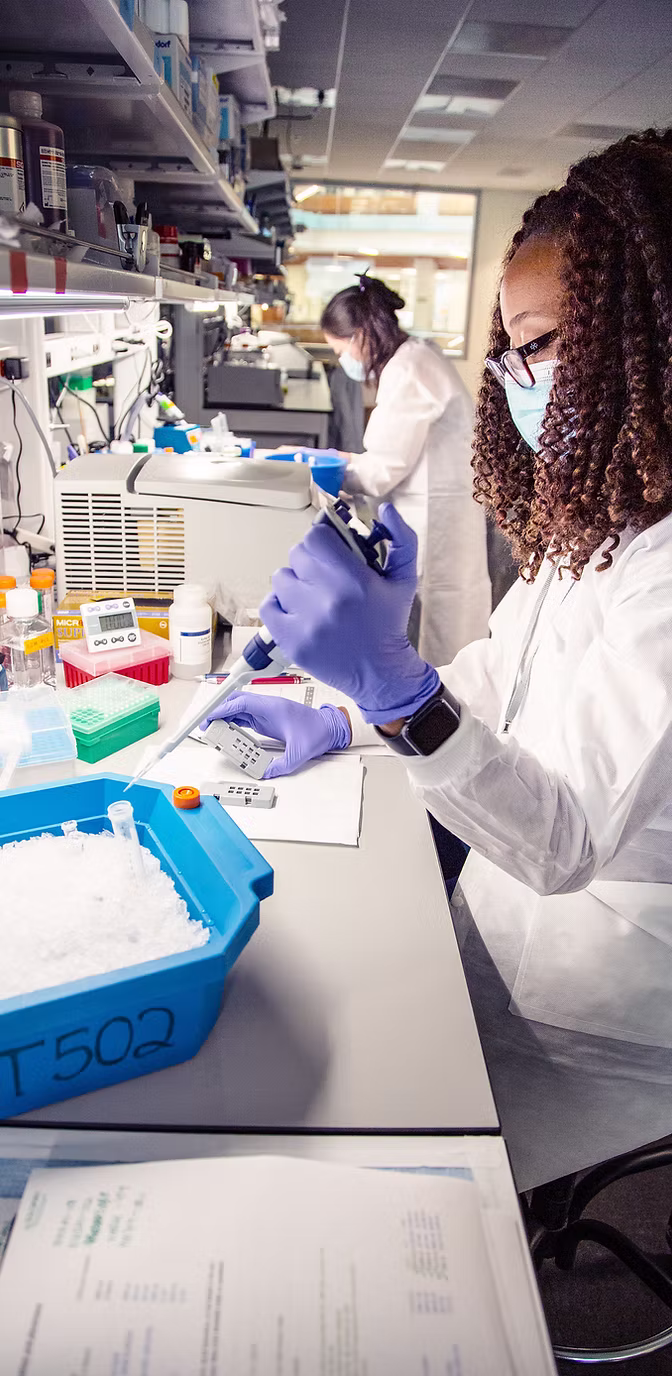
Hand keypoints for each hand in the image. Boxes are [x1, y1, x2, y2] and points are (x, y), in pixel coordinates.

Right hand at [201, 692, 350, 778]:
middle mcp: (266, 706)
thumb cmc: (318, 732)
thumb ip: (281, 765)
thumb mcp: (299, 754)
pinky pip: (245, 716)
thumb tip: (265, 774)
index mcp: (272, 708)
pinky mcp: (266, 718)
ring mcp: (265, 711)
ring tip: (212, 730)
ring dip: (224, 716)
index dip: (222, 709)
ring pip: (238, 708)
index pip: (240, 703)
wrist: (330, 727)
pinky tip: (227, 731)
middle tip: (205, 724)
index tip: (209, 718)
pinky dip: (233, 721)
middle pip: (235, 701)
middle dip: (218, 710)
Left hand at [260, 503, 439, 723]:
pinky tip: (298, 610)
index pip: (316, 536)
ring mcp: (305, 622)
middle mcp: (326, 599)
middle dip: (311, 560)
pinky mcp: (290, 640)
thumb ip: (402, 539)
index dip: (324, 540)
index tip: (331, 550)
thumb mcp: (405, 579)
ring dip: (295, 582)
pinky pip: (268, 606)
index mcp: (352, 580)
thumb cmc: (390, 623)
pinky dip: (280, 605)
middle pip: (297, 554)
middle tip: (325, 575)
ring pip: (281, 578)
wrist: (380, 673)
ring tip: (313, 595)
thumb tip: (385, 509)